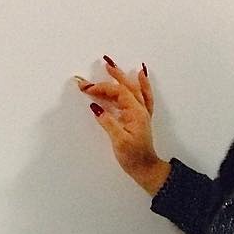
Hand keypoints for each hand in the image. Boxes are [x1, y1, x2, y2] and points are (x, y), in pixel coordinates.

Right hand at [73, 57, 161, 187]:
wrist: (146, 169)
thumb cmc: (134, 158)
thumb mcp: (119, 141)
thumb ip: (108, 122)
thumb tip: (96, 108)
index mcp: (135, 113)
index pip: (117, 93)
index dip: (102, 88)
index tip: (87, 89)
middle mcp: (140, 110)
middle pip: (126, 86)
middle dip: (112, 76)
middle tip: (101, 65)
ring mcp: (141, 113)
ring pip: (133, 89)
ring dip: (123, 76)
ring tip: (112, 66)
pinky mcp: (140, 119)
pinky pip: (144, 96)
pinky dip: (142, 84)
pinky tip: (140, 75)